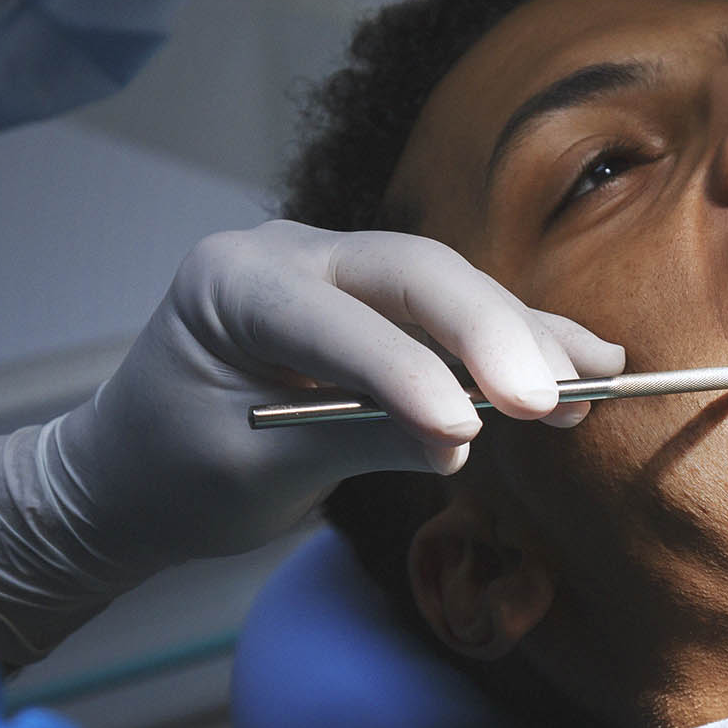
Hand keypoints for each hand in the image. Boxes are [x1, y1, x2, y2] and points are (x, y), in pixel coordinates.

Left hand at [0, 221, 622, 663]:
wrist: (130, 471)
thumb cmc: (172, 474)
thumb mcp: (252, 474)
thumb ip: (355, 441)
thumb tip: (460, 442)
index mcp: (232, 284)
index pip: (334, 320)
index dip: (405, 373)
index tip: (466, 431)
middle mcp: (290, 253)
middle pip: (411, 276)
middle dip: (487, 335)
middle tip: (550, 396)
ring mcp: (338, 268)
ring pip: (447, 290)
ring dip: (524, 336)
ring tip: (596, 378)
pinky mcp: (376, 302)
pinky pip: (452, 316)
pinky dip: (516, 342)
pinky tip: (587, 362)